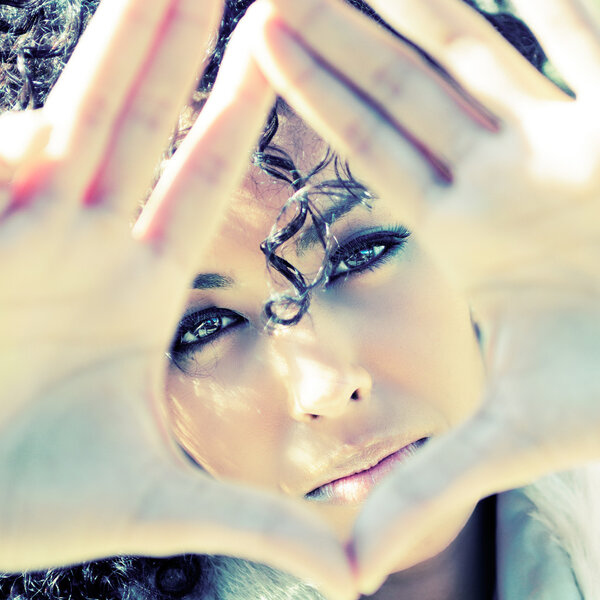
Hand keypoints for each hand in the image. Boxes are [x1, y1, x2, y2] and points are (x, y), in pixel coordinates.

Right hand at [0, 2, 352, 597]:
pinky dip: (7, 137)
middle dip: (177, 43)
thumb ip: (264, 526)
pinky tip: (37, 121)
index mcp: (137, 288)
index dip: (238, 117)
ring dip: (111, 47)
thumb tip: (359, 572)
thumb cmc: (25, 504)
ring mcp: (14, 229)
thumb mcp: (162, 509)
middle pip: (142, 123)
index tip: (279, 54)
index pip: (199, 182)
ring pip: (71, 113)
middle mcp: (82, 243)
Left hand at [251, 0, 599, 591]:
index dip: (315, 91)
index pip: (372, 143)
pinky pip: (580, 30)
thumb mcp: (513, 438)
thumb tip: (351, 560)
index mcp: (466, 229)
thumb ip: (429, 484)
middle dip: (346, 27)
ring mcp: (569, 133)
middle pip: (406, 81)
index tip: (259, 41)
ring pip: (478, 41)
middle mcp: (506, 172)